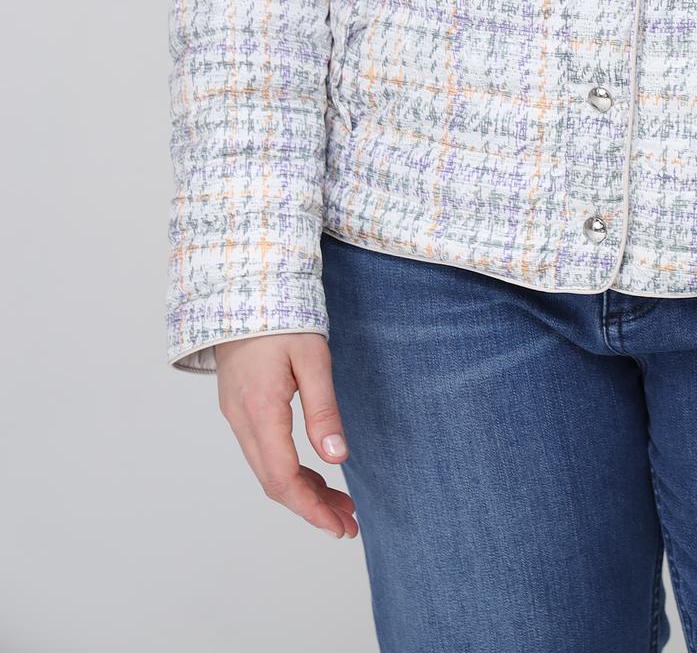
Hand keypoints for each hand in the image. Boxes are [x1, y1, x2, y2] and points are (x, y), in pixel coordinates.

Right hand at [214, 332, 358, 538]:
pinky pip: (261, 451)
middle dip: (310, 507)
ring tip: (338, 502)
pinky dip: (287, 469)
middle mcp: (240, 419)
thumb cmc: (282, 313)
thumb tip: (337, 458)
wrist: (241, 284)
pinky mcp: (239, 405)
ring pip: (266, 468)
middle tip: (347, 522)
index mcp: (259, 410)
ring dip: (300, 490)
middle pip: (273, 482)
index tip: (339, 525)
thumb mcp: (312, 357)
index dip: (311, 508)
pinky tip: (312, 471)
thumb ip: (323, 409)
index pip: (283, 479)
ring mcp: (236, 413)